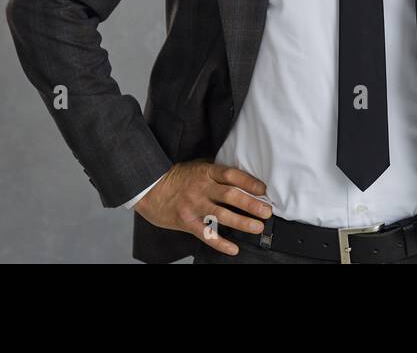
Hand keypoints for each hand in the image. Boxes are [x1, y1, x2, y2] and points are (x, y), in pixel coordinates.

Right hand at [133, 158, 272, 255]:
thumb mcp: (197, 167)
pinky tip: (234, 249)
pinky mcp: (186, 222)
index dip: (249, 182)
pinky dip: (221, 243)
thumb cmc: (177, 177)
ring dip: (242, 222)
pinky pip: (206, 234)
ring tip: (257, 228)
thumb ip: (216, 172)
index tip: (263, 189)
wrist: (149, 188)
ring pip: (221, 215)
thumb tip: (242, 178)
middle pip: (230, 195)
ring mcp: (193, 206)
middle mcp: (201, 188)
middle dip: (251, 204)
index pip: (231, 175)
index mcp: (205, 172)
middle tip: (267, 211)